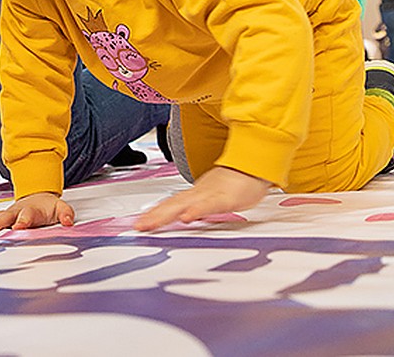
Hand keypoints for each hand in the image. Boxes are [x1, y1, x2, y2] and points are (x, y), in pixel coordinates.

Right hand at [0, 192, 74, 234]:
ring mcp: (8, 213)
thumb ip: (65, 213)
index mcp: (32, 210)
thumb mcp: (61, 208)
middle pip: (6, 217)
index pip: (27, 216)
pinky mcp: (2, 216)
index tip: (17, 228)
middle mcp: (17, 211)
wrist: (38, 196)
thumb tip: (69, 221)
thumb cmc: (48, 207)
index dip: (23, 221)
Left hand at [134, 166, 269, 230]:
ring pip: (184, 205)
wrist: (256, 165)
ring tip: (151, 223)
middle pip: (172, 205)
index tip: (140, 224)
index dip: (154, 213)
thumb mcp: (215, 198)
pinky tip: (187, 217)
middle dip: (153, 216)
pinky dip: (197, 210)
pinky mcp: (227, 198)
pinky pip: (210, 205)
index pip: (170, 204)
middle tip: (138, 227)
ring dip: (166, 214)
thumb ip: (201, 207)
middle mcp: (198, 193)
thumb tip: (187, 218)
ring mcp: (211, 194)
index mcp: (195, 194)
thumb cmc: (237, 183)